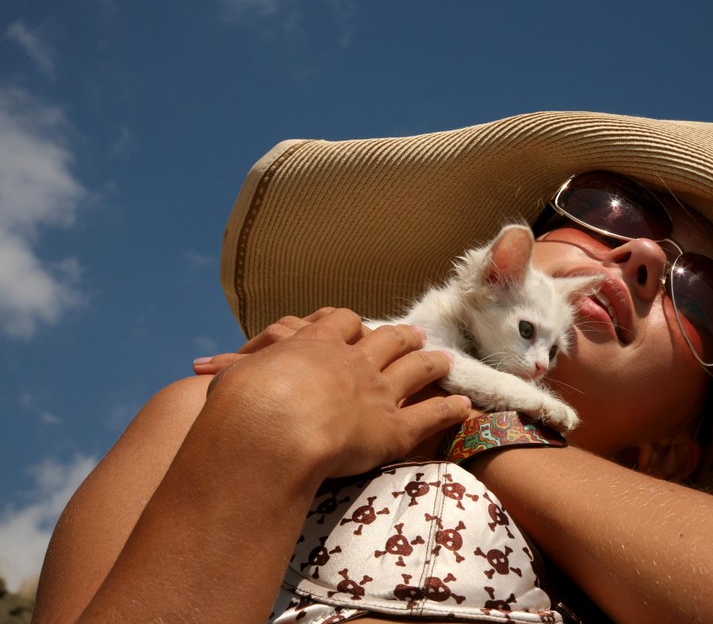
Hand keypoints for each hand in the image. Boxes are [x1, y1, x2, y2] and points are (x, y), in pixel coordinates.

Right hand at [202, 307, 471, 481]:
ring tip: (445, 359)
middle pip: (388, 338)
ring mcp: (379, 393)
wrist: (274, 429)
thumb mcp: (230, 377)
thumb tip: (208, 371)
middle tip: (414, 333)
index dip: (353, 323)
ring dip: (432, 363)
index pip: (342, 321)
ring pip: (415, 369)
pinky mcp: (394, 429)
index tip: (358, 324)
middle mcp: (355, 363)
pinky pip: (430, 416)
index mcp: (317, 344)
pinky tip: (465, 406)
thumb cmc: (243, 403)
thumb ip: (233, 372)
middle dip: (401, 335)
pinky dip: (450, 410)